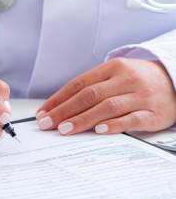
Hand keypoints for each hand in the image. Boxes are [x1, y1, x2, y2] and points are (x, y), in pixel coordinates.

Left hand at [36, 58, 175, 134]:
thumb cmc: (138, 80)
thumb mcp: (116, 75)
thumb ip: (92, 87)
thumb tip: (60, 107)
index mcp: (112, 67)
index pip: (78, 83)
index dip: (58, 99)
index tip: (43, 113)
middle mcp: (126, 79)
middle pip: (89, 95)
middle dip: (64, 111)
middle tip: (48, 124)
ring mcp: (141, 96)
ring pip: (107, 107)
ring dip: (83, 119)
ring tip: (65, 130)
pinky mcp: (154, 113)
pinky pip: (132, 119)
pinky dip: (114, 125)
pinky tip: (99, 130)